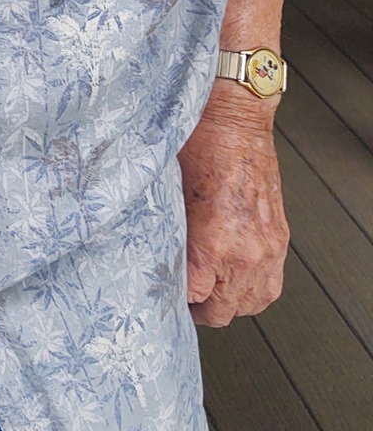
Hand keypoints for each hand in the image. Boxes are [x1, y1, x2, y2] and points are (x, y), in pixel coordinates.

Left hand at [179, 82, 288, 326]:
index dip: (173, 298)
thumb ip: (165, 233)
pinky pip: (271, 286)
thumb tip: (150, 258)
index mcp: (214, 242)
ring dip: (228, 303)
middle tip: (180, 297)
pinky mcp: (279, 239)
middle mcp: (246, 252)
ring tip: (206, 293)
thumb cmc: (197, 147)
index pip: (193, 298)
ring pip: (250, 304)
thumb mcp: (167, 193)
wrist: (235, 120)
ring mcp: (267, 248)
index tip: (160, 292)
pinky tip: (233, 283)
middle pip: (222, 310)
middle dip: (198, 309)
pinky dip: (252, 290)